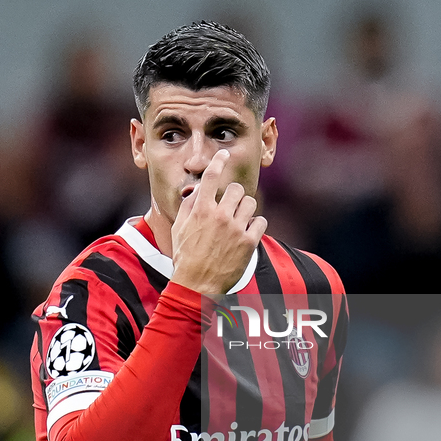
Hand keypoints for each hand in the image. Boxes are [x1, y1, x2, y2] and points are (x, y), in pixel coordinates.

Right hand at [170, 149, 266, 293]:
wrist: (197, 285)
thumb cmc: (185, 258)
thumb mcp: (179, 229)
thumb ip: (188, 207)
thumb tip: (197, 191)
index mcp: (200, 210)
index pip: (211, 177)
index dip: (219, 161)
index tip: (224, 154)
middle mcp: (219, 216)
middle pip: (236, 189)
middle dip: (234, 194)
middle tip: (231, 205)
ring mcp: (236, 229)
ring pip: (251, 202)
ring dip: (246, 208)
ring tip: (240, 219)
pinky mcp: (249, 242)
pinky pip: (261, 221)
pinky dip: (256, 224)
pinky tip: (248, 231)